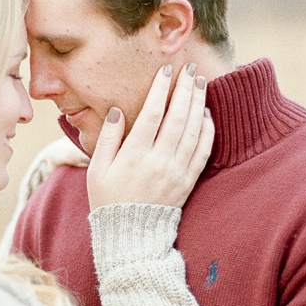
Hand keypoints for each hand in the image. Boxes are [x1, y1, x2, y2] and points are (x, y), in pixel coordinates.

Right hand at [87, 62, 213, 209]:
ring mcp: (177, 172)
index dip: (160, 90)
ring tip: (201, 83)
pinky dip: (208, 130)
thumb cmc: (108, 200)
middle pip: (177, 117)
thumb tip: (117, 111)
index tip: (166, 71)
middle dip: (185, 90)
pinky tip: (206, 114)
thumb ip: (107, 138)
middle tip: (191, 69)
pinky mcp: (188, 181)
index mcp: (134, 156)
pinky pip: (203, 151)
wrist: (131, 236)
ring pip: (193, 131)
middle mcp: (159, 161)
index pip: (151, 114)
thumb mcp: (97, 170)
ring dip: (198, 104)